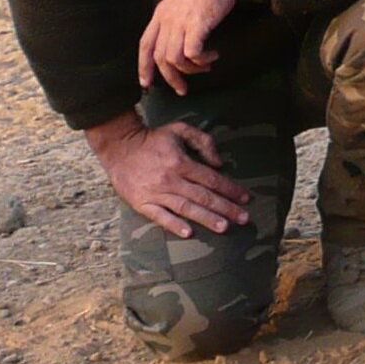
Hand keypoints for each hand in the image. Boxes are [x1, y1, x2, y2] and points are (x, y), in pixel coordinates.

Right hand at [85, 111, 253, 238]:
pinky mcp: (141, 202)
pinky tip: (188, 234)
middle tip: (244, 219)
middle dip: (226, 208)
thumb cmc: (154, 139)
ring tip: (224, 227)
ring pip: (185, 208)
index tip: (246, 198)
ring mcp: (155, 192)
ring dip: (206, 219)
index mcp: (180, 162)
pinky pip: (159, 216)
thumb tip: (219, 163)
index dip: (230, 189)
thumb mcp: (180, 130)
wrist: (119, 146)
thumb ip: (204, 141)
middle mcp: (170, 179)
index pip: (212, 179)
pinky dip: (173, 225)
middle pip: (203, 196)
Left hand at [138, 0, 239, 94]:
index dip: (143, 67)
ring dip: (190, 69)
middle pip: (159, 57)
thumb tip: (181, 41)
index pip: (145, 44)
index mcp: (161, 14)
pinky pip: (192, 53)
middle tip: (183, 89)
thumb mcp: (183, 2)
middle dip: (171, 78)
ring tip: (205, 66)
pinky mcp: (197, 24)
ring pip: (174, 58)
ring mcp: (180, 21)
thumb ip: (177, 20)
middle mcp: (166, 19)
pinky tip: (212, 55)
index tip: (147, 83)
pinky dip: (201, 60)